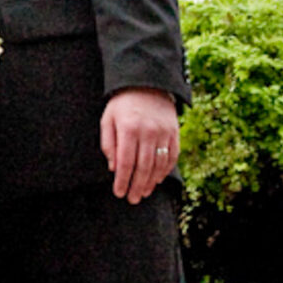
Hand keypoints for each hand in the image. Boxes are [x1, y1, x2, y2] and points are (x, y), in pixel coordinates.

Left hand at [100, 89, 178, 203]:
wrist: (147, 82)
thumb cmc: (122, 103)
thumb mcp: (108, 119)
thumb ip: (108, 144)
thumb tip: (114, 168)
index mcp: (129, 129)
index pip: (126, 163)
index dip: (123, 181)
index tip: (119, 193)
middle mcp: (148, 132)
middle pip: (143, 167)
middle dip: (137, 186)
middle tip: (132, 199)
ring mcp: (163, 132)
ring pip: (159, 165)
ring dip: (151, 182)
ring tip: (143, 193)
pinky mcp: (174, 131)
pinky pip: (172, 156)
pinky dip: (165, 170)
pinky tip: (157, 179)